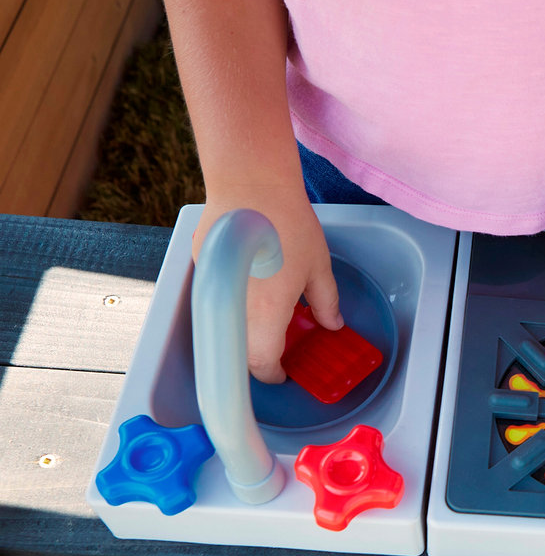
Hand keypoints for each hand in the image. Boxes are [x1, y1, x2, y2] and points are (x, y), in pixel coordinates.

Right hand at [193, 185, 341, 383]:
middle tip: (281, 348)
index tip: (285, 372)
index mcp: (264, 314)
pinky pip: (217, 304)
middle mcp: (233, 309)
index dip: (274, 374)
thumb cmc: (287, 222)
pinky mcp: (201, 272)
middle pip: (241, 352)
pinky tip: (253, 289)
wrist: (249, 181)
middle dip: (260, 357)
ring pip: (226, 330)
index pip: (262, 364)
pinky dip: (234, 308)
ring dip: (246, 333)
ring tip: (269, 316)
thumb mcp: (318, 267)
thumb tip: (332, 325)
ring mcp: (212, 290)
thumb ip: (326, 302)